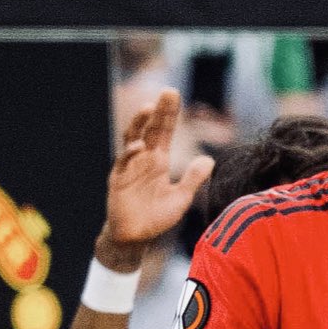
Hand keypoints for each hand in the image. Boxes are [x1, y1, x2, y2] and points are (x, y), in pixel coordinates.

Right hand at [99, 90, 213, 270]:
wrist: (135, 236)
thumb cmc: (156, 217)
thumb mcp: (181, 198)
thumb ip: (193, 179)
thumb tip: (209, 159)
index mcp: (159, 161)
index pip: (165, 132)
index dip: (170, 114)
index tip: (175, 95)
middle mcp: (144, 158)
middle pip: (151, 129)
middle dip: (159, 110)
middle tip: (169, 91)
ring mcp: (129, 166)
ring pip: (133, 138)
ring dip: (140, 123)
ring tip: (149, 108)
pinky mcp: (118, 178)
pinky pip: (123, 161)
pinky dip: (130, 153)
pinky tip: (140, 145)